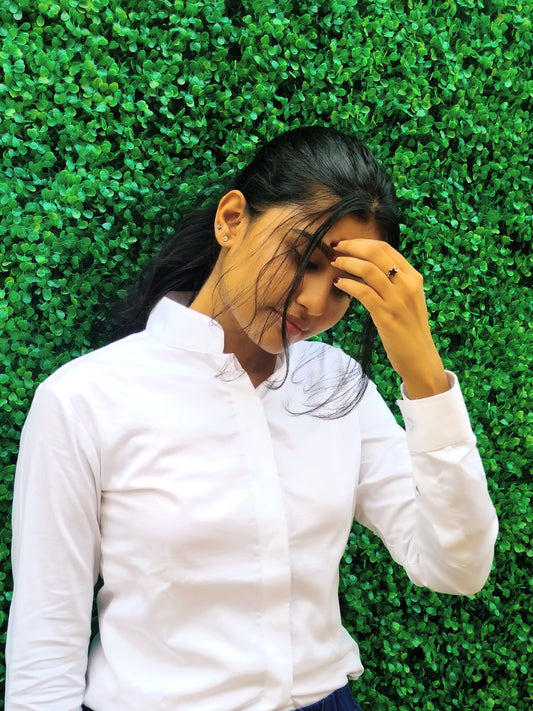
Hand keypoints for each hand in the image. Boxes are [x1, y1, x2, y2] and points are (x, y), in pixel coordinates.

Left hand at [332, 239, 448, 398]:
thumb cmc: (409, 329)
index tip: (346, 243)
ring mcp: (398, 300)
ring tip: (334, 262)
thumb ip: (394, 282)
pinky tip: (339, 283)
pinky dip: (348, 284)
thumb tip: (369, 267)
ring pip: (368, 269)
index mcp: (413, 277)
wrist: (421, 358)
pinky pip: (363, 292)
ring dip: (347, 262)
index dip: (363, 242)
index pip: (386, 248)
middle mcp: (408, 284)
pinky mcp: (387, 315)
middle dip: (352, 246)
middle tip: (335, 247)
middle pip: (376, 252)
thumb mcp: (407, 300)